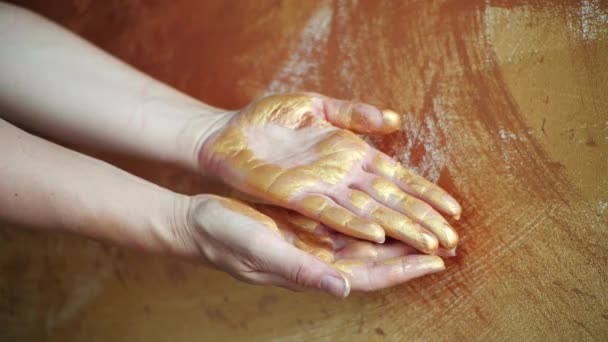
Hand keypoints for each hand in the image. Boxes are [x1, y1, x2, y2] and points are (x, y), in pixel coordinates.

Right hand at [182, 194, 447, 297]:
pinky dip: (370, 220)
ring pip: (364, 244)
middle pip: (375, 262)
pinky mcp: (306, 227)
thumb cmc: (225, 238)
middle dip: (410, 254)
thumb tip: (343, 288)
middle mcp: (318, 260)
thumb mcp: (260, 249)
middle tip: (447, 242)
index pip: (368, 277)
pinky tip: (383, 210)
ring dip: (396, 238)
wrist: (200, 222)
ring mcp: (313, 244)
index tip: (436, 261)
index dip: (402, 271)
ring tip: (425, 227)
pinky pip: (346, 225)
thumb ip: (300, 269)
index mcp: (312, 270)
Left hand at [198, 93, 460, 252]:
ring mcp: (321, 190)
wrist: (227, 132)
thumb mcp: (316, 106)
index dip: (425, 194)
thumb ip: (353, 113)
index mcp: (350, 156)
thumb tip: (394, 121)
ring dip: (398, 231)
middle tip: (454, 240)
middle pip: (390, 203)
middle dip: (422, 221)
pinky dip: (353, 224)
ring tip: (429, 247)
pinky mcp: (296, 197)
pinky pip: (330, 214)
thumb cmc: (267, 119)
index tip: (454, 209)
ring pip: (368, 215)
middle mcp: (342, 179)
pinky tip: (377, 236)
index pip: (397, 179)